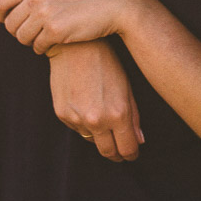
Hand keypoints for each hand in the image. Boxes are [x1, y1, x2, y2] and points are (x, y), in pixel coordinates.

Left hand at [0, 0, 144, 54]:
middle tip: (33, 32)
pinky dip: (44, 48)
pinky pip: (37, 47)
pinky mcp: (55, 31)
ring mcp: (45, 14)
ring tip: (43, 36)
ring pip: (21, 37)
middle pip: (10, 23)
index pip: (0, 0)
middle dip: (19, 31)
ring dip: (31, 41)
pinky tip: (55, 42)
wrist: (116, 4)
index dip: (0, 14)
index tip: (7, 20)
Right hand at [48, 41, 143, 161]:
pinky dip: (83, 123)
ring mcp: (77, 119)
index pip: (127, 149)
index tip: (132, 153)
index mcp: (118, 114)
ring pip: (91, 140)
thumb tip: (138, 140)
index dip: (131, 154)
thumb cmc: (105, 62)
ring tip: (102, 117)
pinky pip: (76, 128)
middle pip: (108, 152)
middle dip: (116, 153)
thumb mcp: (126, 86)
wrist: (76, 46)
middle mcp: (97, 121)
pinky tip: (86, 105)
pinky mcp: (62, 114)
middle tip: (120, 149)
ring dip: (99, 136)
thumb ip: (133, 117)